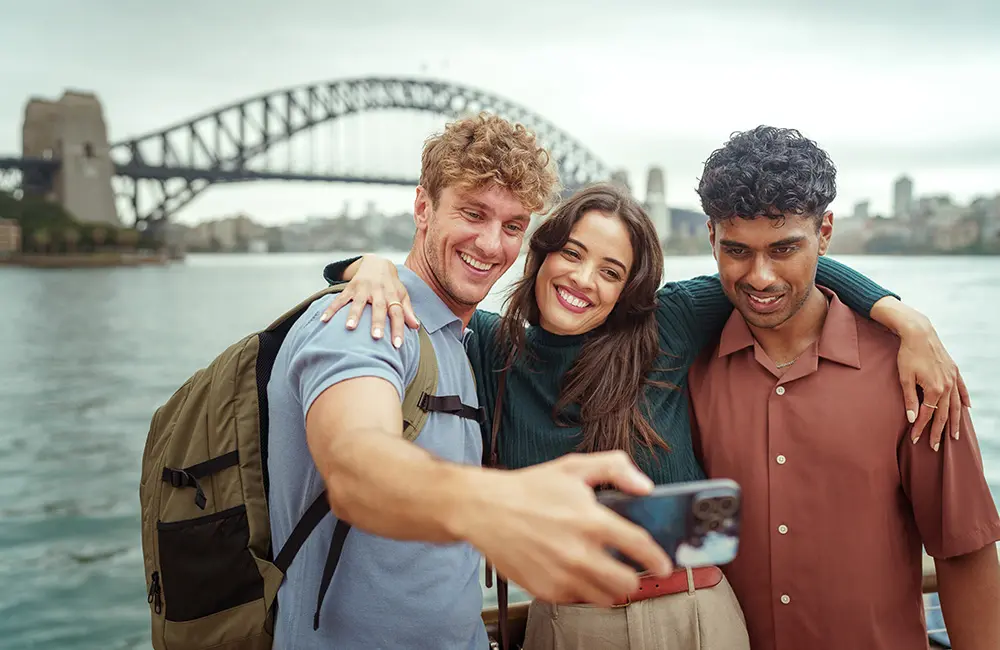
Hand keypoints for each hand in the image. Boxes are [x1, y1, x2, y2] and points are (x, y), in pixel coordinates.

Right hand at [320, 254, 419, 347]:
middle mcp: (378, 291)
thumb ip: (407, 310)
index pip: (397, 312)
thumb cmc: (391, 284)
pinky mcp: (350, 288)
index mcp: (392, 295)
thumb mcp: (402, 294)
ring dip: (354, 314)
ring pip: (359, 302)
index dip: (398, 328)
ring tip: (349, 327)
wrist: (376, 262)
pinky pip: (340, 299)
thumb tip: (416, 327)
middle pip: (379, 307)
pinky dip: (331, 309)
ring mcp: (363, 289)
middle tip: (376, 337)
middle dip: (377, 322)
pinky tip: (324, 320)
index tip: (397, 345)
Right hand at [461, 451, 672, 606]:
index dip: (658, 559)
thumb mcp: (573, 467)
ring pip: (605, 597)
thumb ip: (615, 469)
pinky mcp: (546, 590)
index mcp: (591, 521)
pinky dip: (582, 590)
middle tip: (629, 569)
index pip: (639, 547)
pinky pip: (578, 600)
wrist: (485, 509)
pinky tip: (575, 572)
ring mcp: (562, 575)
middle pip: (627, 583)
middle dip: (634, 577)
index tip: (664, 565)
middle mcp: (579, 553)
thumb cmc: (528, 489)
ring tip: (603, 573)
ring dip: (610, 587)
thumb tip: (644, 486)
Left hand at [897, 315, 970, 449]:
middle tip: (935, 447)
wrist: (918, 333)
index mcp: (934, 389)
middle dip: (939, 432)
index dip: (920, 428)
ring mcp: (953, 378)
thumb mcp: (904, 378)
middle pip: (944, 414)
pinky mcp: (954, 371)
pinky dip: (965, 400)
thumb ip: (909, 400)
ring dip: (954, 421)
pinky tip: (967, 409)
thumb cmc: (907, 355)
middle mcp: (947, 386)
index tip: (915, 439)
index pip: (927, 415)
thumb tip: (911, 419)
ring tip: (954, 435)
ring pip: (955, 405)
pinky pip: (962, 389)